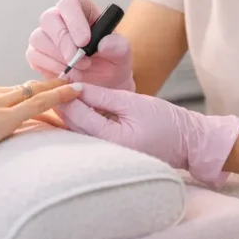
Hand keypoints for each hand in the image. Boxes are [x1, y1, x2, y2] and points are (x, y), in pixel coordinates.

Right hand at [0, 79, 81, 176]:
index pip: (11, 92)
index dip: (30, 92)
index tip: (45, 92)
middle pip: (27, 88)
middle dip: (50, 87)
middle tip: (71, 84)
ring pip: (35, 92)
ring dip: (58, 91)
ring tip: (78, 89)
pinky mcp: (3, 118)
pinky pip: (38, 103)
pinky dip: (59, 96)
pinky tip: (75, 92)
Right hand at [26, 0, 134, 89]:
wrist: (102, 82)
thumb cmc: (111, 60)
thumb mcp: (122, 53)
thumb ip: (117, 46)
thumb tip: (104, 43)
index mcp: (80, 7)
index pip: (69, 3)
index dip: (74, 21)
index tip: (85, 42)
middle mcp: (58, 17)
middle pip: (49, 19)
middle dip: (65, 43)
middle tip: (83, 61)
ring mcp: (44, 34)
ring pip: (40, 39)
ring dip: (60, 58)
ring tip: (82, 69)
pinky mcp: (36, 52)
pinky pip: (35, 57)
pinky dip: (52, 68)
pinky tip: (69, 74)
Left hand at [56, 84, 238, 186]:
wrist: (187, 141)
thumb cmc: (165, 121)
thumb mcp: (133, 102)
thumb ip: (103, 96)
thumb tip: (77, 88)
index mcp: (114, 141)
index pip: (81, 118)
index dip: (68, 98)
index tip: (58, 81)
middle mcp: (106, 154)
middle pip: (74, 128)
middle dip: (62, 106)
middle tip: (51, 86)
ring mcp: (106, 157)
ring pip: (77, 134)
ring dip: (67, 114)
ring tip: (58, 94)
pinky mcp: (108, 154)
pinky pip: (87, 137)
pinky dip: (78, 122)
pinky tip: (72, 108)